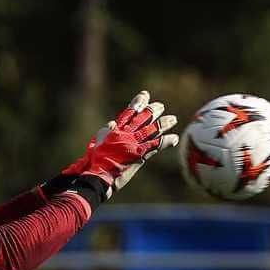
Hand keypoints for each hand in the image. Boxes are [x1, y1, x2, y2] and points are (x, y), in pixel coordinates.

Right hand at [62, 91, 178, 199]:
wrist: (97, 175)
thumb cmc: (94, 162)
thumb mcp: (96, 143)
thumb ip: (105, 132)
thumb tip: (112, 123)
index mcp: (115, 130)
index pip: (129, 112)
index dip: (137, 102)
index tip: (145, 94)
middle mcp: (126, 134)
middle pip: (142, 118)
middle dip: (153, 111)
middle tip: (161, 106)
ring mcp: (133, 143)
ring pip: (152, 130)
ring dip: (163, 124)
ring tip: (173, 119)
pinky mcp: (140, 155)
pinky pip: (156, 146)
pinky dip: (166, 142)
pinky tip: (175, 138)